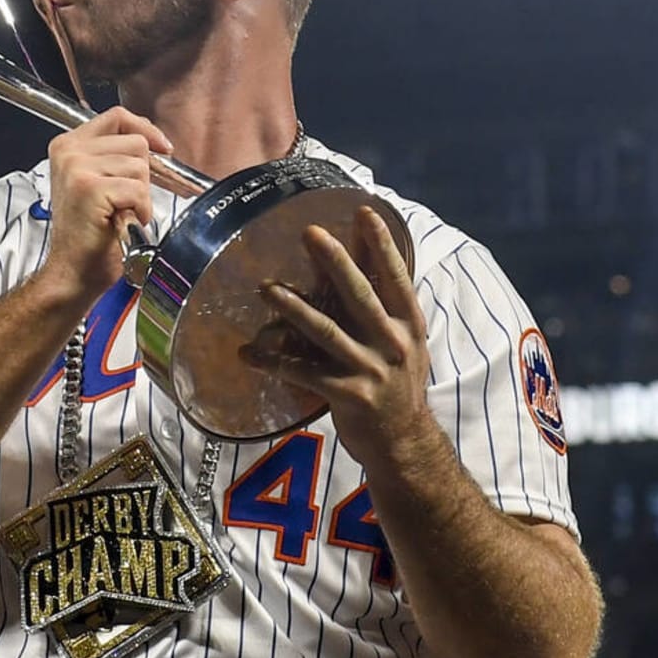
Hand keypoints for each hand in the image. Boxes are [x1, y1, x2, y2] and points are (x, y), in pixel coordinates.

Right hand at [44, 107, 172, 300]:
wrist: (72, 271)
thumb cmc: (89, 235)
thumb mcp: (96, 183)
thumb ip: (113, 156)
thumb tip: (152, 141)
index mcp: (68, 145)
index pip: (117, 117)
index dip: (146, 129)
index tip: (163, 147)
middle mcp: (68, 151)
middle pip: (135, 142)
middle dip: (141, 175)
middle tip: (125, 201)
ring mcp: (77, 167)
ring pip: (139, 166)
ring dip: (140, 195)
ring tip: (121, 214)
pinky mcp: (90, 188)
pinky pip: (138, 189)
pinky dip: (141, 209)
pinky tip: (125, 222)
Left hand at [239, 206, 431, 462]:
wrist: (406, 445)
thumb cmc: (400, 389)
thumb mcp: (407, 345)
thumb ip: (387, 311)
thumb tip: (367, 265)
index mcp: (410, 326)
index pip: (396, 278)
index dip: (382, 245)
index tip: (364, 212)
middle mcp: (394, 343)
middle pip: (360, 296)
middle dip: (335, 262)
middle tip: (310, 233)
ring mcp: (371, 370)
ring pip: (327, 332)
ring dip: (293, 308)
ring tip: (266, 288)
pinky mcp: (348, 395)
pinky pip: (303, 372)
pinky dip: (274, 361)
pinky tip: (248, 352)